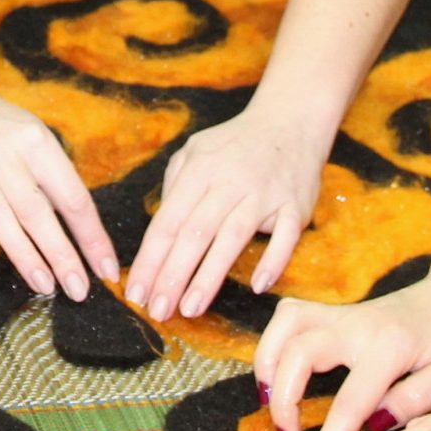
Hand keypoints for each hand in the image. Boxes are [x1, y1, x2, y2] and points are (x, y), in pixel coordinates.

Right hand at [0, 83, 120, 300]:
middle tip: (79, 289)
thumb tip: (86, 237)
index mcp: (36, 142)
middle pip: (36, 211)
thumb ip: (56, 180)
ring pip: (0, 220)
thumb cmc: (3, 131)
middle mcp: (2, 154)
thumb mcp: (37, 140)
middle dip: (61, 254)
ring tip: (45, 286)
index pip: (71, 196)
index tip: (106, 268)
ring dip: (25, 257)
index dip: (92, 236)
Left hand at [125, 108, 325, 320]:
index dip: (150, 259)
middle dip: (172, 275)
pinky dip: (273, 260)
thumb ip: (175, 187)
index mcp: (200, 169)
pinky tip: (258, 286)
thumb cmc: (236, 144)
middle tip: (157, 311)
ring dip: (209, 276)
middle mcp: (230, 181)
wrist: (291, 119)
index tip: (135, 292)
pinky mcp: (296, 205)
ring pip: (232, 237)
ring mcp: (264, 194)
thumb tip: (159, 235)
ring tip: (190, 308)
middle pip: (195, 233)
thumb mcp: (196, 151)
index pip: (168, 221)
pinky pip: (285, 237)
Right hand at [255, 273, 430, 430]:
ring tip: (270, 405)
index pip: (350, 401)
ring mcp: (345, 312)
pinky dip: (275, 344)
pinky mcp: (337, 312)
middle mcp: (360, 323)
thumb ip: (418, 398)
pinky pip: (290, 318)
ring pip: (286, 325)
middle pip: (299, 352)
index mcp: (392, 345)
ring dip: (268, 365)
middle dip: (283, 400)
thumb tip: (377, 424)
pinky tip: (278, 374)